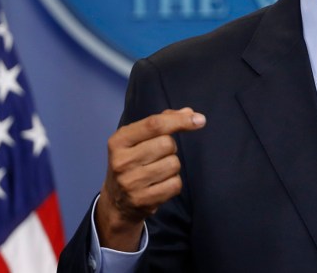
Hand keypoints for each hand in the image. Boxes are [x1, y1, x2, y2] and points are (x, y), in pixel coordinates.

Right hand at [95, 107, 205, 250]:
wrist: (116, 202)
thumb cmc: (133, 162)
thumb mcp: (138, 139)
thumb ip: (163, 121)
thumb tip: (190, 113)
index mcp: (119, 141)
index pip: (154, 124)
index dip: (180, 120)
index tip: (199, 120)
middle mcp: (121, 161)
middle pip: (167, 144)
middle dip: (171, 147)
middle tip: (159, 155)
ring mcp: (130, 183)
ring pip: (174, 164)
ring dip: (173, 166)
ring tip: (158, 171)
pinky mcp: (142, 201)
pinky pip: (175, 184)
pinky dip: (173, 183)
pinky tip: (160, 185)